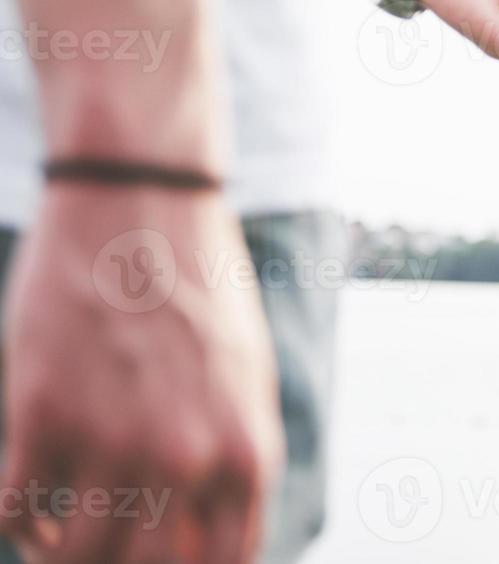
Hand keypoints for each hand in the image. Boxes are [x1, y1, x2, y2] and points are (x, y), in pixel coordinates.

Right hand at [0, 185, 283, 562]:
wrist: (142, 201)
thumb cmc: (199, 287)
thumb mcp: (246, 376)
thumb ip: (231, 458)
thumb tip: (207, 536)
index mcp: (247, 450)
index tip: (156, 557)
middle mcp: (187, 457)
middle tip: (107, 546)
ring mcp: (113, 440)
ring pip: (75, 560)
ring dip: (65, 556)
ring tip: (62, 538)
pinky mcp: (41, 415)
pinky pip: (12, 514)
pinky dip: (18, 525)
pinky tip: (31, 513)